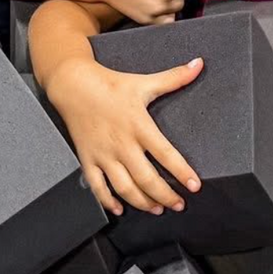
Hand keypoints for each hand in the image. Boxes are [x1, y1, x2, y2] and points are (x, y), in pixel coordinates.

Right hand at [47, 56, 202, 215]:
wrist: (73, 85)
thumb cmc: (110, 84)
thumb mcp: (144, 81)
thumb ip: (174, 77)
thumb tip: (199, 64)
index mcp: (138, 125)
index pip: (165, 154)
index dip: (182, 172)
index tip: (195, 186)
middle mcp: (122, 143)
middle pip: (146, 179)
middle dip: (165, 196)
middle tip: (178, 204)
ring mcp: (103, 154)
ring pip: (124, 188)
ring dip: (142, 203)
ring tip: (156, 209)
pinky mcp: (88, 159)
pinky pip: (97, 187)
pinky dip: (108, 202)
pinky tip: (119, 209)